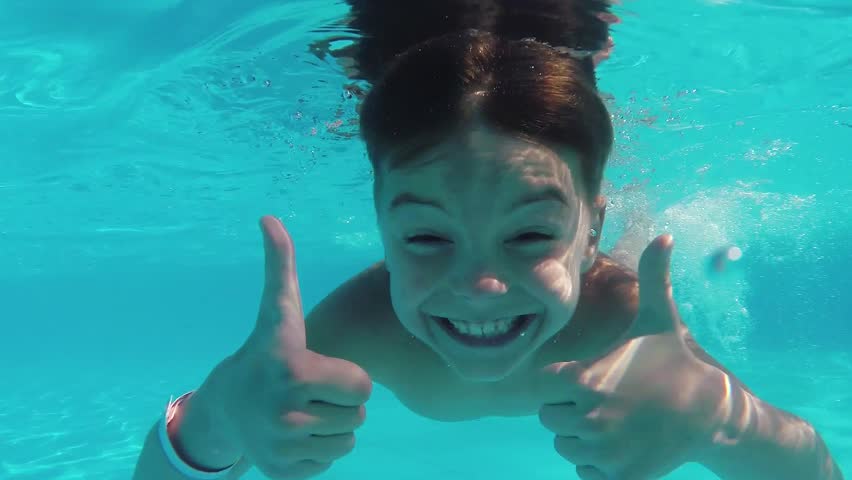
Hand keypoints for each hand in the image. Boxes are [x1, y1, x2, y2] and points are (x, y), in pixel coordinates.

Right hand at [210, 216, 372, 478]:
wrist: (223, 408)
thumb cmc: (263, 353)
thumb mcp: (276, 312)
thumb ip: (280, 265)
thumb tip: (268, 217)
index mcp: (296, 374)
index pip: (364, 387)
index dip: (349, 377)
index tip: (321, 370)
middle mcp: (287, 416)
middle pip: (357, 416)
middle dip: (341, 403)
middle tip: (311, 391)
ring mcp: (283, 449)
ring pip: (347, 442)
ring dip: (333, 427)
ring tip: (304, 411)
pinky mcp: (282, 474)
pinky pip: (329, 464)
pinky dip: (318, 452)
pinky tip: (295, 435)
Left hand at [536, 235, 725, 479]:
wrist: (712, 414)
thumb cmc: (676, 361)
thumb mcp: (661, 318)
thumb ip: (652, 276)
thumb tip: (665, 234)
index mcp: (584, 381)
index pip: (544, 387)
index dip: (563, 383)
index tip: (590, 377)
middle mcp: (587, 419)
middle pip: (551, 418)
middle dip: (570, 410)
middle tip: (605, 399)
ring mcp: (602, 453)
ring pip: (566, 447)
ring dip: (582, 438)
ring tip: (614, 421)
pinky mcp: (617, 478)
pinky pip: (584, 473)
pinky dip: (596, 466)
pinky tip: (620, 445)